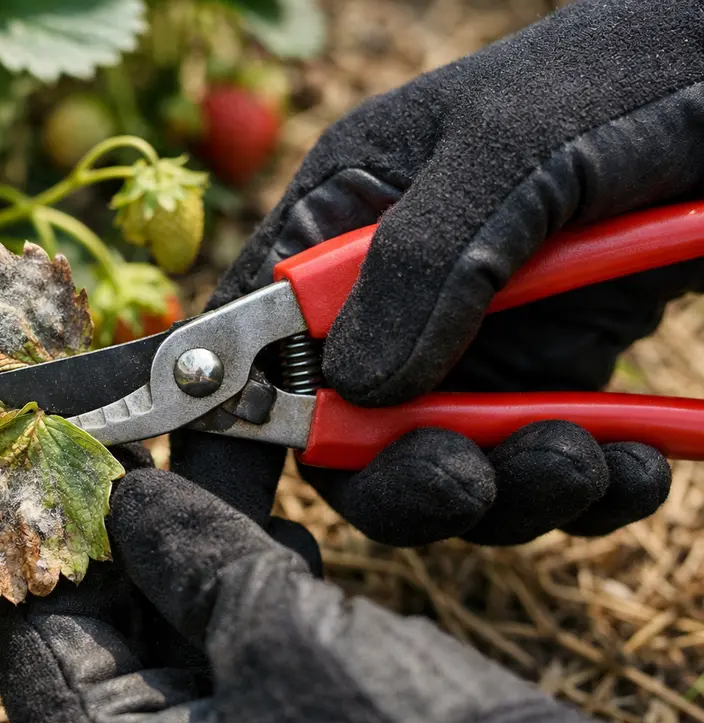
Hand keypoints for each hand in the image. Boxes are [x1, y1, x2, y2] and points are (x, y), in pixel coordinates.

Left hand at [0, 446, 637, 722]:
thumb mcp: (275, 630)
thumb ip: (190, 556)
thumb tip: (131, 500)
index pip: (37, 629)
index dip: (60, 531)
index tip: (84, 453)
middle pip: (108, 622)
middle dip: (142, 522)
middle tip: (163, 433)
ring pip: (177, 627)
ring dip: (202, 542)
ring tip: (228, 455)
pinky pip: (232, 654)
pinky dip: (247, 590)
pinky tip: (282, 540)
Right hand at [216, 0, 703, 545]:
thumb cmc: (628, 74)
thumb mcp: (508, 146)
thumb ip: (423, 262)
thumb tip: (354, 387)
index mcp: (345, 215)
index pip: (256, 332)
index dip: (240, 416)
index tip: (248, 497)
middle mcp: (393, 292)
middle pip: (347, 434)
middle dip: (404, 478)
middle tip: (469, 484)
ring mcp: (474, 341)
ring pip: (443, 469)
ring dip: (510, 494)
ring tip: (587, 463)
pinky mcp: (553, 373)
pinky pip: (536, 468)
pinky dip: (586, 489)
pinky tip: (634, 466)